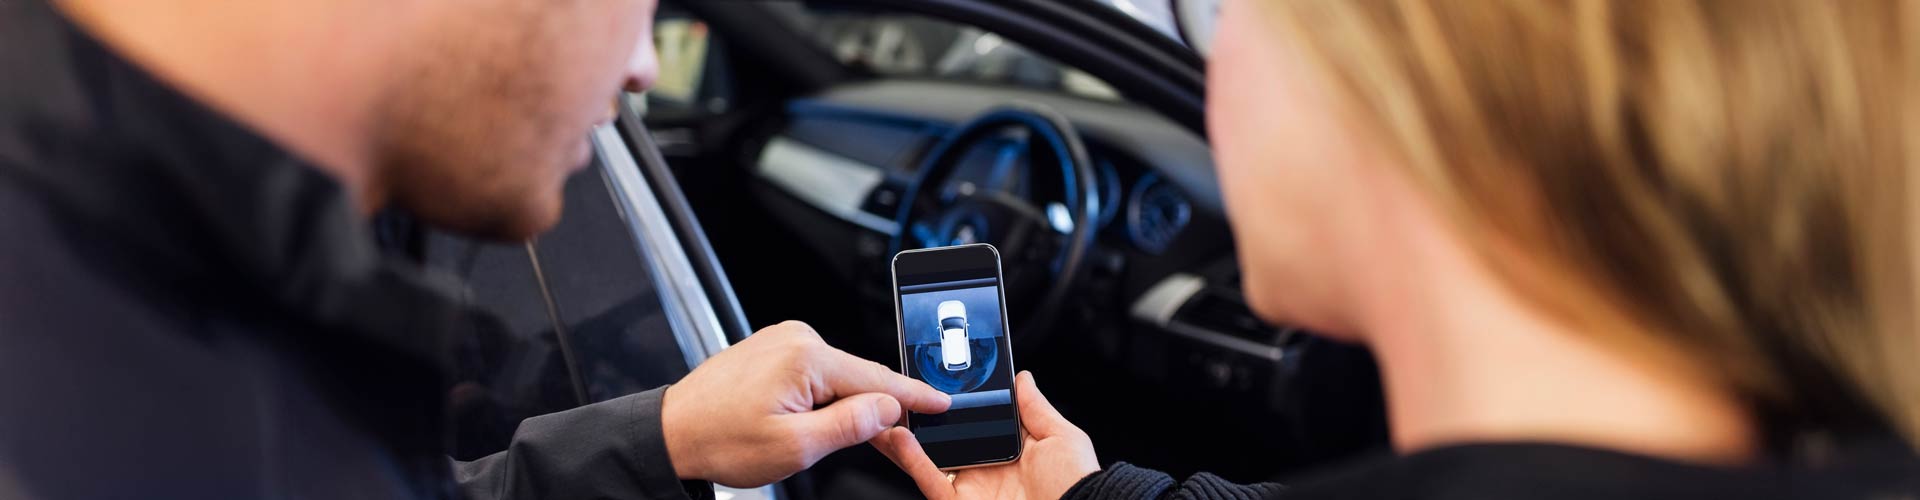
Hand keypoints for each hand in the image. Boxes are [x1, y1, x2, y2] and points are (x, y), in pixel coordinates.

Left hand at [662, 321, 951, 486]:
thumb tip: (888, 407)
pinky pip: (816, 373)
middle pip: (859, 377)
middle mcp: (796, 338)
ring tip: (819, 440)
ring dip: (844, 407)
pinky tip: (812, 421)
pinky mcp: (774, 348)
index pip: (876, 379)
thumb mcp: (795, 447)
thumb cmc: (720, 441)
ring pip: (838, 377)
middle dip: (875, 410)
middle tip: (892, 444)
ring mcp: (783, 340)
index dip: (913, 397)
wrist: (673, 433)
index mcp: (805, 357)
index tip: (942, 402)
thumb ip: (849, 425)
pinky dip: (825, 397)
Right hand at [872, 371, 1099, 499]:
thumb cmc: (1077, 485)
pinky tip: (899, 436)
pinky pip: (930, 481)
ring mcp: (969, 487)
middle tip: (894, 391)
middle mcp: (983, 470)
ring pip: (925, 459)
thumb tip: (1022, 378)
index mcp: (1006, 452)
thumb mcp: (1060, 438)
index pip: (969, 422)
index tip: (930, 377)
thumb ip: (1035, 408)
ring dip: (902, 435)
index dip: (948, 402)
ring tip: (884, 408)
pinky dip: (912, 460)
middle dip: (915, 417)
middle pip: (939, 439)